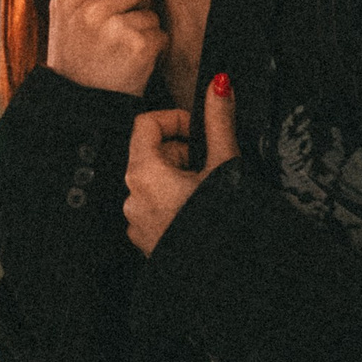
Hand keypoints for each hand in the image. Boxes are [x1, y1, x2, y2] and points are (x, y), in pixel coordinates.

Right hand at [47, 0, 167, 94]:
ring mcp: (114, 28)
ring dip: (145, 27)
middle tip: (125, 22)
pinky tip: (134, 60)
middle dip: (139, 2)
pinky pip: (161, 34)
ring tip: (123, 46)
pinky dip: (154, 48)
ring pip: (151, 11)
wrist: (78, 104)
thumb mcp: (66, 16)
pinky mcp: (138, 48)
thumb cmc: (77, 55)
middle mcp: (89, 9)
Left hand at [124, 73, 236, 255]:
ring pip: (154, 182)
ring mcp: (136, 221)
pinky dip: (174, 203)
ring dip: (180, 178)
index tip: (199, 130)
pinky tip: (199, 212)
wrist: (229, 276)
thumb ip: (219, 122)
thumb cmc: (226, 222)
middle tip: (211, 165)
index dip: (175, 119)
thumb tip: (219, 86)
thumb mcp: (225, 164)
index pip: (145, 123)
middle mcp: (132, 196)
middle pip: (151, 153)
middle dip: (183, 153)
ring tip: (209, 191)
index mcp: (144, 173)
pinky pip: (154, 208)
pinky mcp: (145, 240)